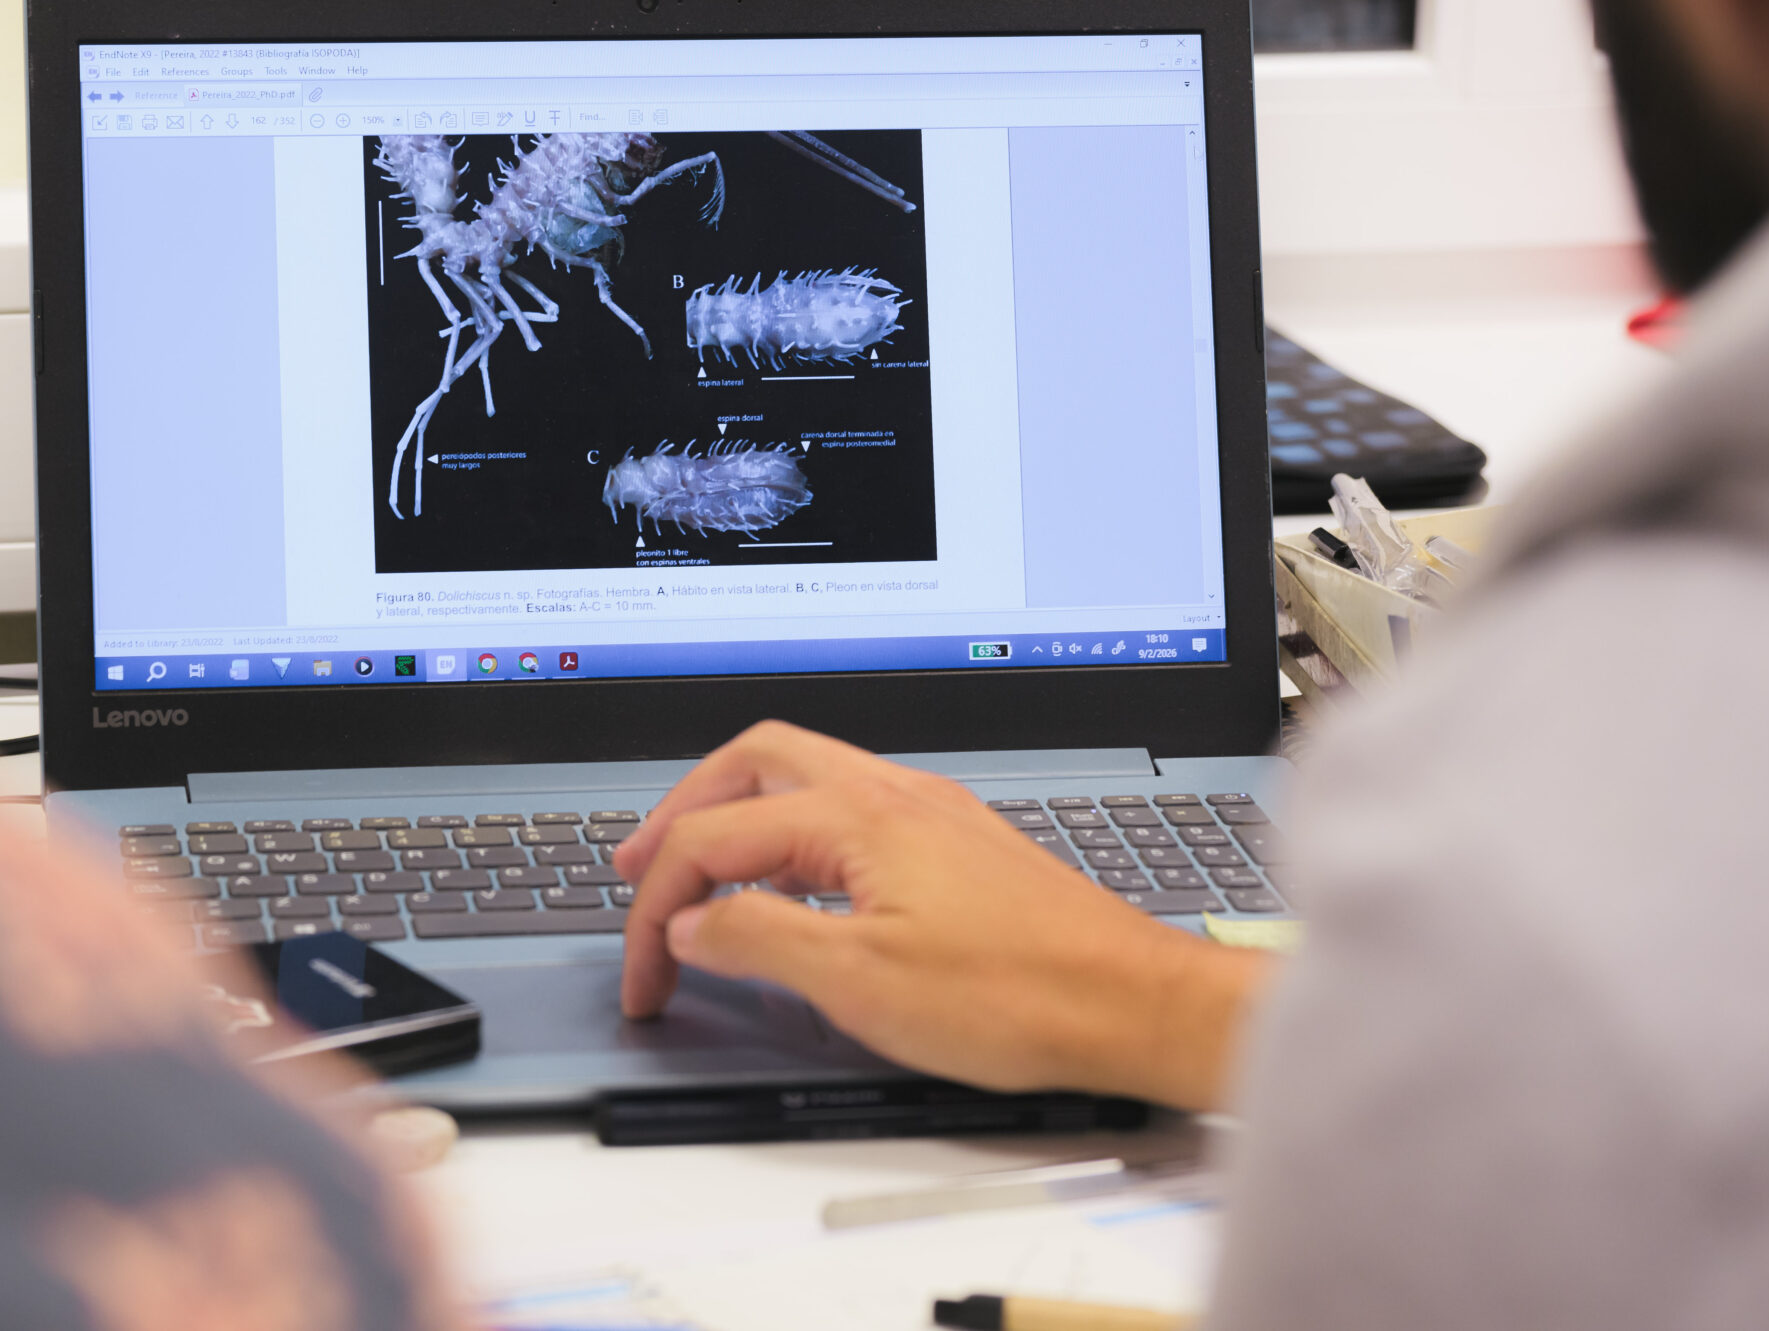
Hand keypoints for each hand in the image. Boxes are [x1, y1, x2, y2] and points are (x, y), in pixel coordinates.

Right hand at [613, 722, 1271, 1109]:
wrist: (1130, 1004)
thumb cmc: (1020, 995)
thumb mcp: (861, 984)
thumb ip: (760, 942)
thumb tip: (693, 926)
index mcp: (858, 818)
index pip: (716, 838)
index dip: (659, 905)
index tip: (644, 972)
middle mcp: (894, 796)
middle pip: (753, 763)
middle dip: (682, 812)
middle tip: (638, 869)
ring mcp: (930, 814)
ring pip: (804, 777)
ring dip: (737, 815)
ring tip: (700, 868)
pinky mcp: (956, 844)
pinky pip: (847, 808)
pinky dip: (791, 833)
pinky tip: (793, 881)